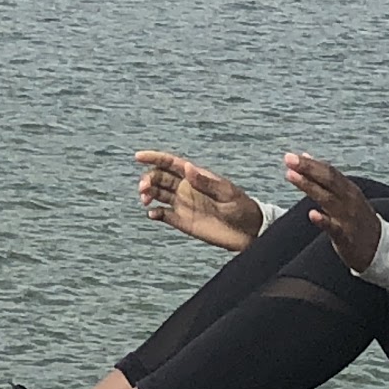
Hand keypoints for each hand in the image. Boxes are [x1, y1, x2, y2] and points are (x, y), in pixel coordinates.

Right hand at [134, 150, 261, 250]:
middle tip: (144, 188)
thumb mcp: (227, 193)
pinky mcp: (182, 221)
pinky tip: (153, 214)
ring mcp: (183, 204)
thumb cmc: (242, 208)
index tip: (138, 157)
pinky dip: (155, 213)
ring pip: (157, 194)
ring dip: (148, 194)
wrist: (249, 232)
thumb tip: (187, 167)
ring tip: (145, 200)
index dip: (154, 158)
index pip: (170, 163)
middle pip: (159, 178)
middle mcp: (186, 188)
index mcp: (196, 176)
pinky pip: (163, 215)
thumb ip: (205, 183)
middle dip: (148, 179)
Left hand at [284, 153, 379, 272]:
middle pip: (328, 179)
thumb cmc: (357, 217)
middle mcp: (349, 199)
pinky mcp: (346, 236)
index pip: (328, 171)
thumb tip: (305, 156)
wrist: (380, 247)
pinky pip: (334, 228)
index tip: (290, 157)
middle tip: (289, 159)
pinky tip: (312, 214)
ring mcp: (348, 217)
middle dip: (308, 168)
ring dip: (309, 186)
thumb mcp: (344, 195)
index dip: (310, 163)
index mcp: (348, 188)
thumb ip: (324, 177)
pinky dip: (324, 220)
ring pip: (328, 199)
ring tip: (291, 176)